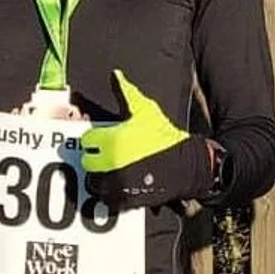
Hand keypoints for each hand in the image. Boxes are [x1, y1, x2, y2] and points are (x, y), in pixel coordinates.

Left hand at [81, 70, 211, 209]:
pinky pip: (106, 199)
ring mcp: (118, 182)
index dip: (93, 140)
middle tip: (105, 156)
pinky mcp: (126, 198)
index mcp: (113, 138)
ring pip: (94, 183)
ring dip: (99, 177)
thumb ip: (127, 92)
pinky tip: (117, 185)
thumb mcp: (147, 110)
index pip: (87, 141)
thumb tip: (116, 74)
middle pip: (87, 163)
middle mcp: (111, 161)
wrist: (187, 164)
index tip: (101, 140)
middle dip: (94, 159)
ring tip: (110, 171)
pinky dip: (108, 194)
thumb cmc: (166, 136)